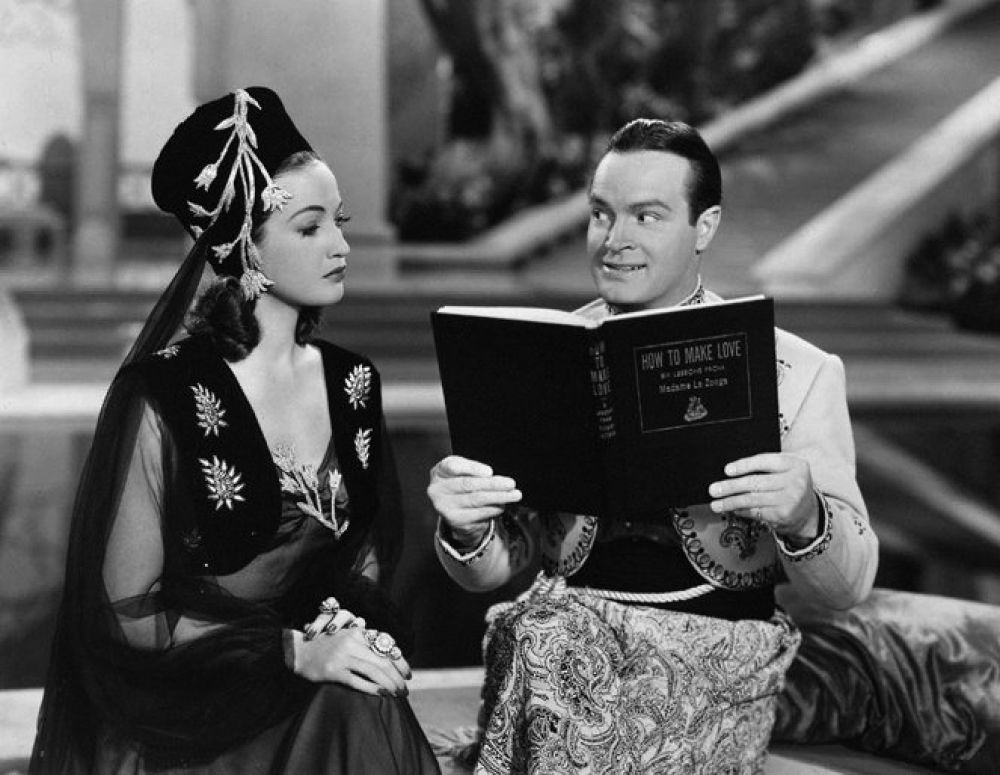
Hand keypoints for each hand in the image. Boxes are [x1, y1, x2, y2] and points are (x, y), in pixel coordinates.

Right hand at [291, 626, 411, 695]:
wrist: (298, 650)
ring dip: (389, 684)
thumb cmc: (326, 646)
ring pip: (374, 671)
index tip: (408, 674)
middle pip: (383, 661)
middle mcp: (352, 642)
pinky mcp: (334, 670)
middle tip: (405, 689)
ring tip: (396, 694)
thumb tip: (391, 654)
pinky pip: (357, 681)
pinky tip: (381, 694)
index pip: (386, 647)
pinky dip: (372, 688)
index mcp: (358, 633)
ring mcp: (343, 656)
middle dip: (397, 677)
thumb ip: (365, 643)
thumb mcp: (347, 638)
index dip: (400, 662)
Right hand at [427, 455, 520, 546]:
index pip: (452, 466)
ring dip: (498, 497)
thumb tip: (489, 475)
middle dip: (492, 484)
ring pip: (476, 500)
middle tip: (510, 483)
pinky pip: (479, 513)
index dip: (472, 469)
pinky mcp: (455, 520)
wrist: (453, 507)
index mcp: (439, 471)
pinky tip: (503, 505)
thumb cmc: (461, 481)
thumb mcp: (463, 470)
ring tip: (515, 494)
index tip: (490, 472)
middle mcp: (437, 489)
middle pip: (468, 485)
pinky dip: (494, 508)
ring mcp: (444, 506)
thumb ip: (473, 469)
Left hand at [708, 453, 818, 541]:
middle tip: (714, 489)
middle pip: (756, 482)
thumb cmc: (790, 485)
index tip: (727, 470)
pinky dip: (741, 510)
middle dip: (731, 486)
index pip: (766, 461)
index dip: (744, 465)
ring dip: (730, 502)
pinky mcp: (783, 515)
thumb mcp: (786, 470)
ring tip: (716, 503)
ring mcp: (790, 500)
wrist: (809, 512)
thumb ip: (766, 467)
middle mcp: (795, 482)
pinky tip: (732, 509)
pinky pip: (756, 512)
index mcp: (795, 464)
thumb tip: (732, 472)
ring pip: (753, 500)